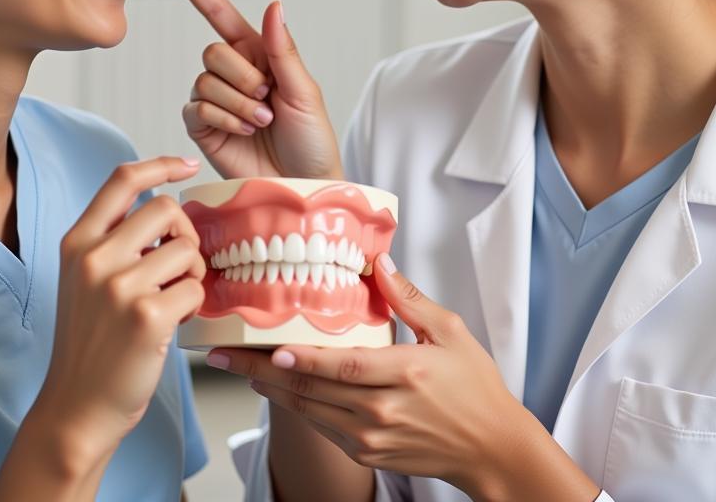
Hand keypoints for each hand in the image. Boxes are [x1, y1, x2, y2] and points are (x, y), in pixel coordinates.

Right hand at [34, 156, 205, 476]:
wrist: (77, 408)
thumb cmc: (91, 341)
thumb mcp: (86, 278)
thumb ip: (116, 241)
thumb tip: (169, 209)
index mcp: (77, 242)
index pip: (122, 179)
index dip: (160, 164)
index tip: (185, 166)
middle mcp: (94, 257)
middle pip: (165, 208)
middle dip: (184, 233)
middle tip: (179, 264)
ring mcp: (119, 286)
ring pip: (186, 249)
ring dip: (192, 272)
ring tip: (173, 299)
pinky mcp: (146, 316)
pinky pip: (194, 288)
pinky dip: (193, 304)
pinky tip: (172, 322)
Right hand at [159, 0, 341, 180]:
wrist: (302, 183)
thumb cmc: (311, 139)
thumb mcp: (305, 91)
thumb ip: (282, 50)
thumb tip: (273, 4)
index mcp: (257, 53)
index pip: (218, 13)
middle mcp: (232, 72)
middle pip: (212, 51)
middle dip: (243, 77)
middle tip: (268, 101)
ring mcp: (215, 99)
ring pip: (205, 79)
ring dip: (238, 103)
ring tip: (262, 121)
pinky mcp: (202, 127)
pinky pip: (197, 108)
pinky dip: (224, 118)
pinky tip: (244, 131)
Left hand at [207, 258, 598, 500]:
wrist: (492, 449)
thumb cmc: (475, 387)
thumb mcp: (449, 331)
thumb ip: (408, 299)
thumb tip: (377, 263)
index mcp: (404, 373)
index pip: (342, 366)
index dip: (303, 360)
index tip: (267, 349)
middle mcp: (382, 410)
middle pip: (311, 391)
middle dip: (260, 372)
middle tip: (224, 356)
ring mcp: (372, 436)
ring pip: (309, 411)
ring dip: (270, 391)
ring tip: (237, 368)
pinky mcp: (368, 453)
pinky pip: (322, 427)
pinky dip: (296, 406)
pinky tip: (276, 388)